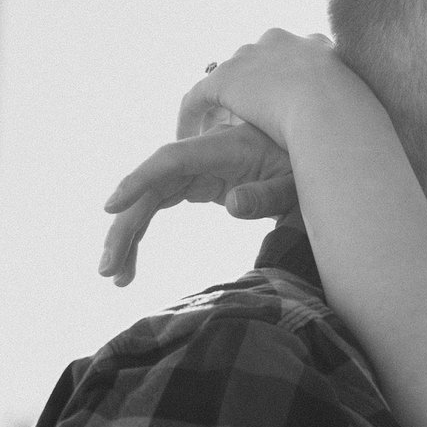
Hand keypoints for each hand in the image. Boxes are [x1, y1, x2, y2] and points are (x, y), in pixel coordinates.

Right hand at [99, 121, 297, 286]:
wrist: (317, 152)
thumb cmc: (307, 168)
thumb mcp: (295, 184)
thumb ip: (267, 196)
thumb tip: (232, 206)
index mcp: (220, 149)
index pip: (169, 161)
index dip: (138, 181)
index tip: (110, 208)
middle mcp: (200, 156)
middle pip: (149, 188)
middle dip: (125, 228)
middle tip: (108, 271)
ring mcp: (196, 169)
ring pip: (148, 200)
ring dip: (128, 237)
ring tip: (117, 277)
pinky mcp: (199, 183)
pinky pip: (160, 204)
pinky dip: (143, 232)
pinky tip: (131, 265)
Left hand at [178, 28, 370, 147]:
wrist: (333, 111)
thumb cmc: (358, 122)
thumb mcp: (370, 112)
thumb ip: (363, 116)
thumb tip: (374, 135)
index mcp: (317, 47)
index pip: (293, 58)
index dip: (286, 82)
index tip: (283, 106)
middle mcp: (282, 43)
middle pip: (257, 60)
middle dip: (250, 87)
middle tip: (244, 118)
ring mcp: (252, 57)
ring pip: (227, 77)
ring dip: (222, 104)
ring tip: (214, 131)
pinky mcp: (226, 79)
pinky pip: (200, 97)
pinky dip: (192, 117)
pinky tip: (189, 139)